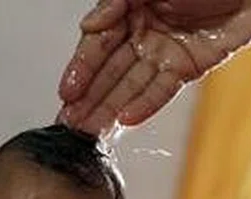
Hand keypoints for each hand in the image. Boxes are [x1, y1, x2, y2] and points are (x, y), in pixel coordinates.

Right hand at [58, 0, 250, 133]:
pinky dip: (143, 106)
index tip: (66, 92)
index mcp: (127, 12)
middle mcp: (140, 36)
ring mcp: (161, 55)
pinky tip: (124, 122)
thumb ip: (117, 1)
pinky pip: (159, 92)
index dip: (80, 69)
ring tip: (87, 133)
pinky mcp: (183, 71)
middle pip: (108, 72)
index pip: (97, 45)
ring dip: (107, 110)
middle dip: (87, 99)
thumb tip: (89, 27)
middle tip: (67, 124)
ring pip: (128, 87)